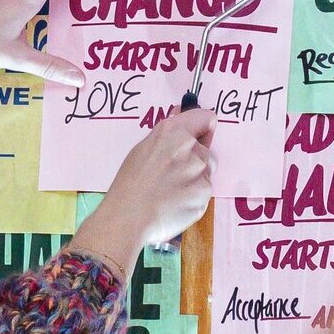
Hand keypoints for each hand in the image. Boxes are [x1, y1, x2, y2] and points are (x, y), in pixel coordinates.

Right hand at [73, 110, 216, 260]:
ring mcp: (198, 169)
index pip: (206, 118)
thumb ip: (166, 136)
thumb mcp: (142, 149)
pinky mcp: (204, 192)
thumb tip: (179, 116)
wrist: (127, 217)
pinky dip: (194, 198)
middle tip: (173, 176)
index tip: (199, 138)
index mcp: (172, 131)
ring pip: (207, 172)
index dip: (203, 129)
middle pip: (206, 150)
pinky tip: (176, 204)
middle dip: (196, 161)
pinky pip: (205, 192)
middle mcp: (188, 145)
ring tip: (173, 192)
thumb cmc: (129, 184)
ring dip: (196, 180)